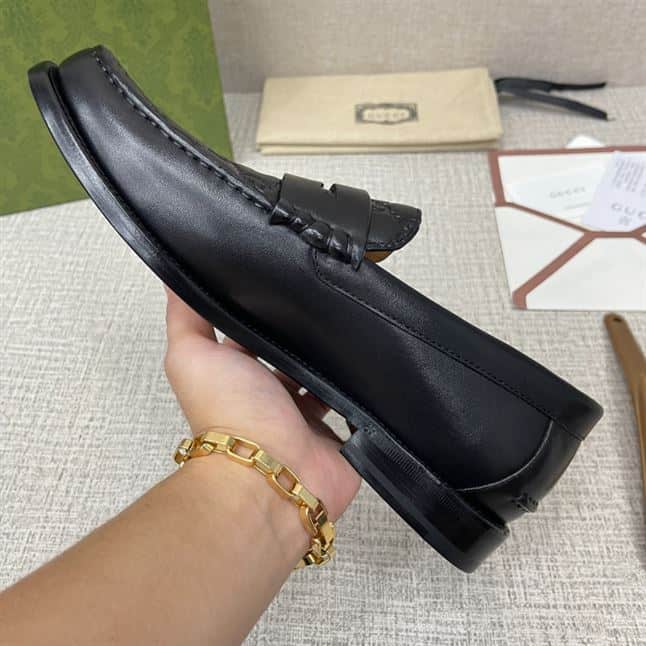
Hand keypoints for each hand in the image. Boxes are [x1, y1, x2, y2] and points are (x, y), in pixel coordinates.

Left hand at [164, 288, 360, 519]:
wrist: (271, 472)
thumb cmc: (230, 415)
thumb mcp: (192, 354)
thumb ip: (184, 317)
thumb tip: (171, 277)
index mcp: (241, 375)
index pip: (257, 335)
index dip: (269, 312)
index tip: (286, 282)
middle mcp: (272, 396)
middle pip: (295, 355)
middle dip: (309, 334)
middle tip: (330, 303)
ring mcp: (306, 417)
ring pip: (327, 379)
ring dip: (334, 361)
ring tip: (354, 329)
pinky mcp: (337, 435)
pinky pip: (354, 407)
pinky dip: (360, 391)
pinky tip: (370, 365)